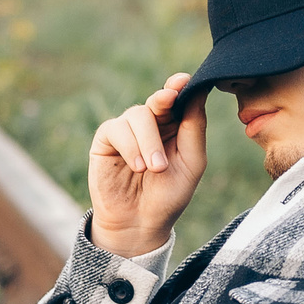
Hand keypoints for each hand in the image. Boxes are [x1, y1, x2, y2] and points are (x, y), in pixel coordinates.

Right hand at [87, 73, 206, 256]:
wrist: (141, 223)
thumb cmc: (169, 195)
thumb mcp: (192, 162)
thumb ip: (194, 127)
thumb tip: (198, 91)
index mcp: (174, 125)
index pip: (178, 97)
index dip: (179, 85)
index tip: (183, 80)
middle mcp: (150, 123)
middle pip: (158, 99)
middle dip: (164, 100)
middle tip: (169, 102)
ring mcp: (127, 130)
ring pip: (137, 115)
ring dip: (149, 141)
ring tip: (154, 169)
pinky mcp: (106, 140)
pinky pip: (116, 130)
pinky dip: (130, 147)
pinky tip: (137, 166)